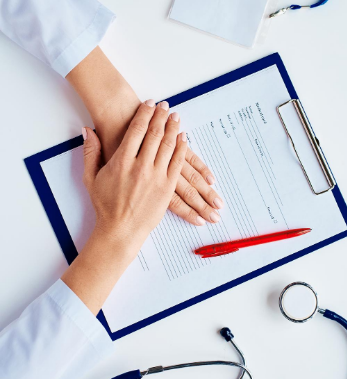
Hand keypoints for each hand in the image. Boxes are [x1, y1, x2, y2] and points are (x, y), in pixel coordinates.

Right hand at [66, 47, 222, 226]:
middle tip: (167, 106)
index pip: (137, 129)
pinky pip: (178, 163)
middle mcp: (141, 166)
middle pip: (155, 133)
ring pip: (169, 145)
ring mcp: (156, 177)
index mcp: (122, 161)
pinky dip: (182, 148)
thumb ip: (90, 152)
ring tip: (176, 117)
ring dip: (174, 128)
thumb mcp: (91, 178)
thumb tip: (87, 131)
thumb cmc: (105, 206)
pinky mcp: (167, 187)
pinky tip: (183, 138)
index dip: (145, 113)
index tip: (150, 104)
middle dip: (162, 116)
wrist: (120, 230)